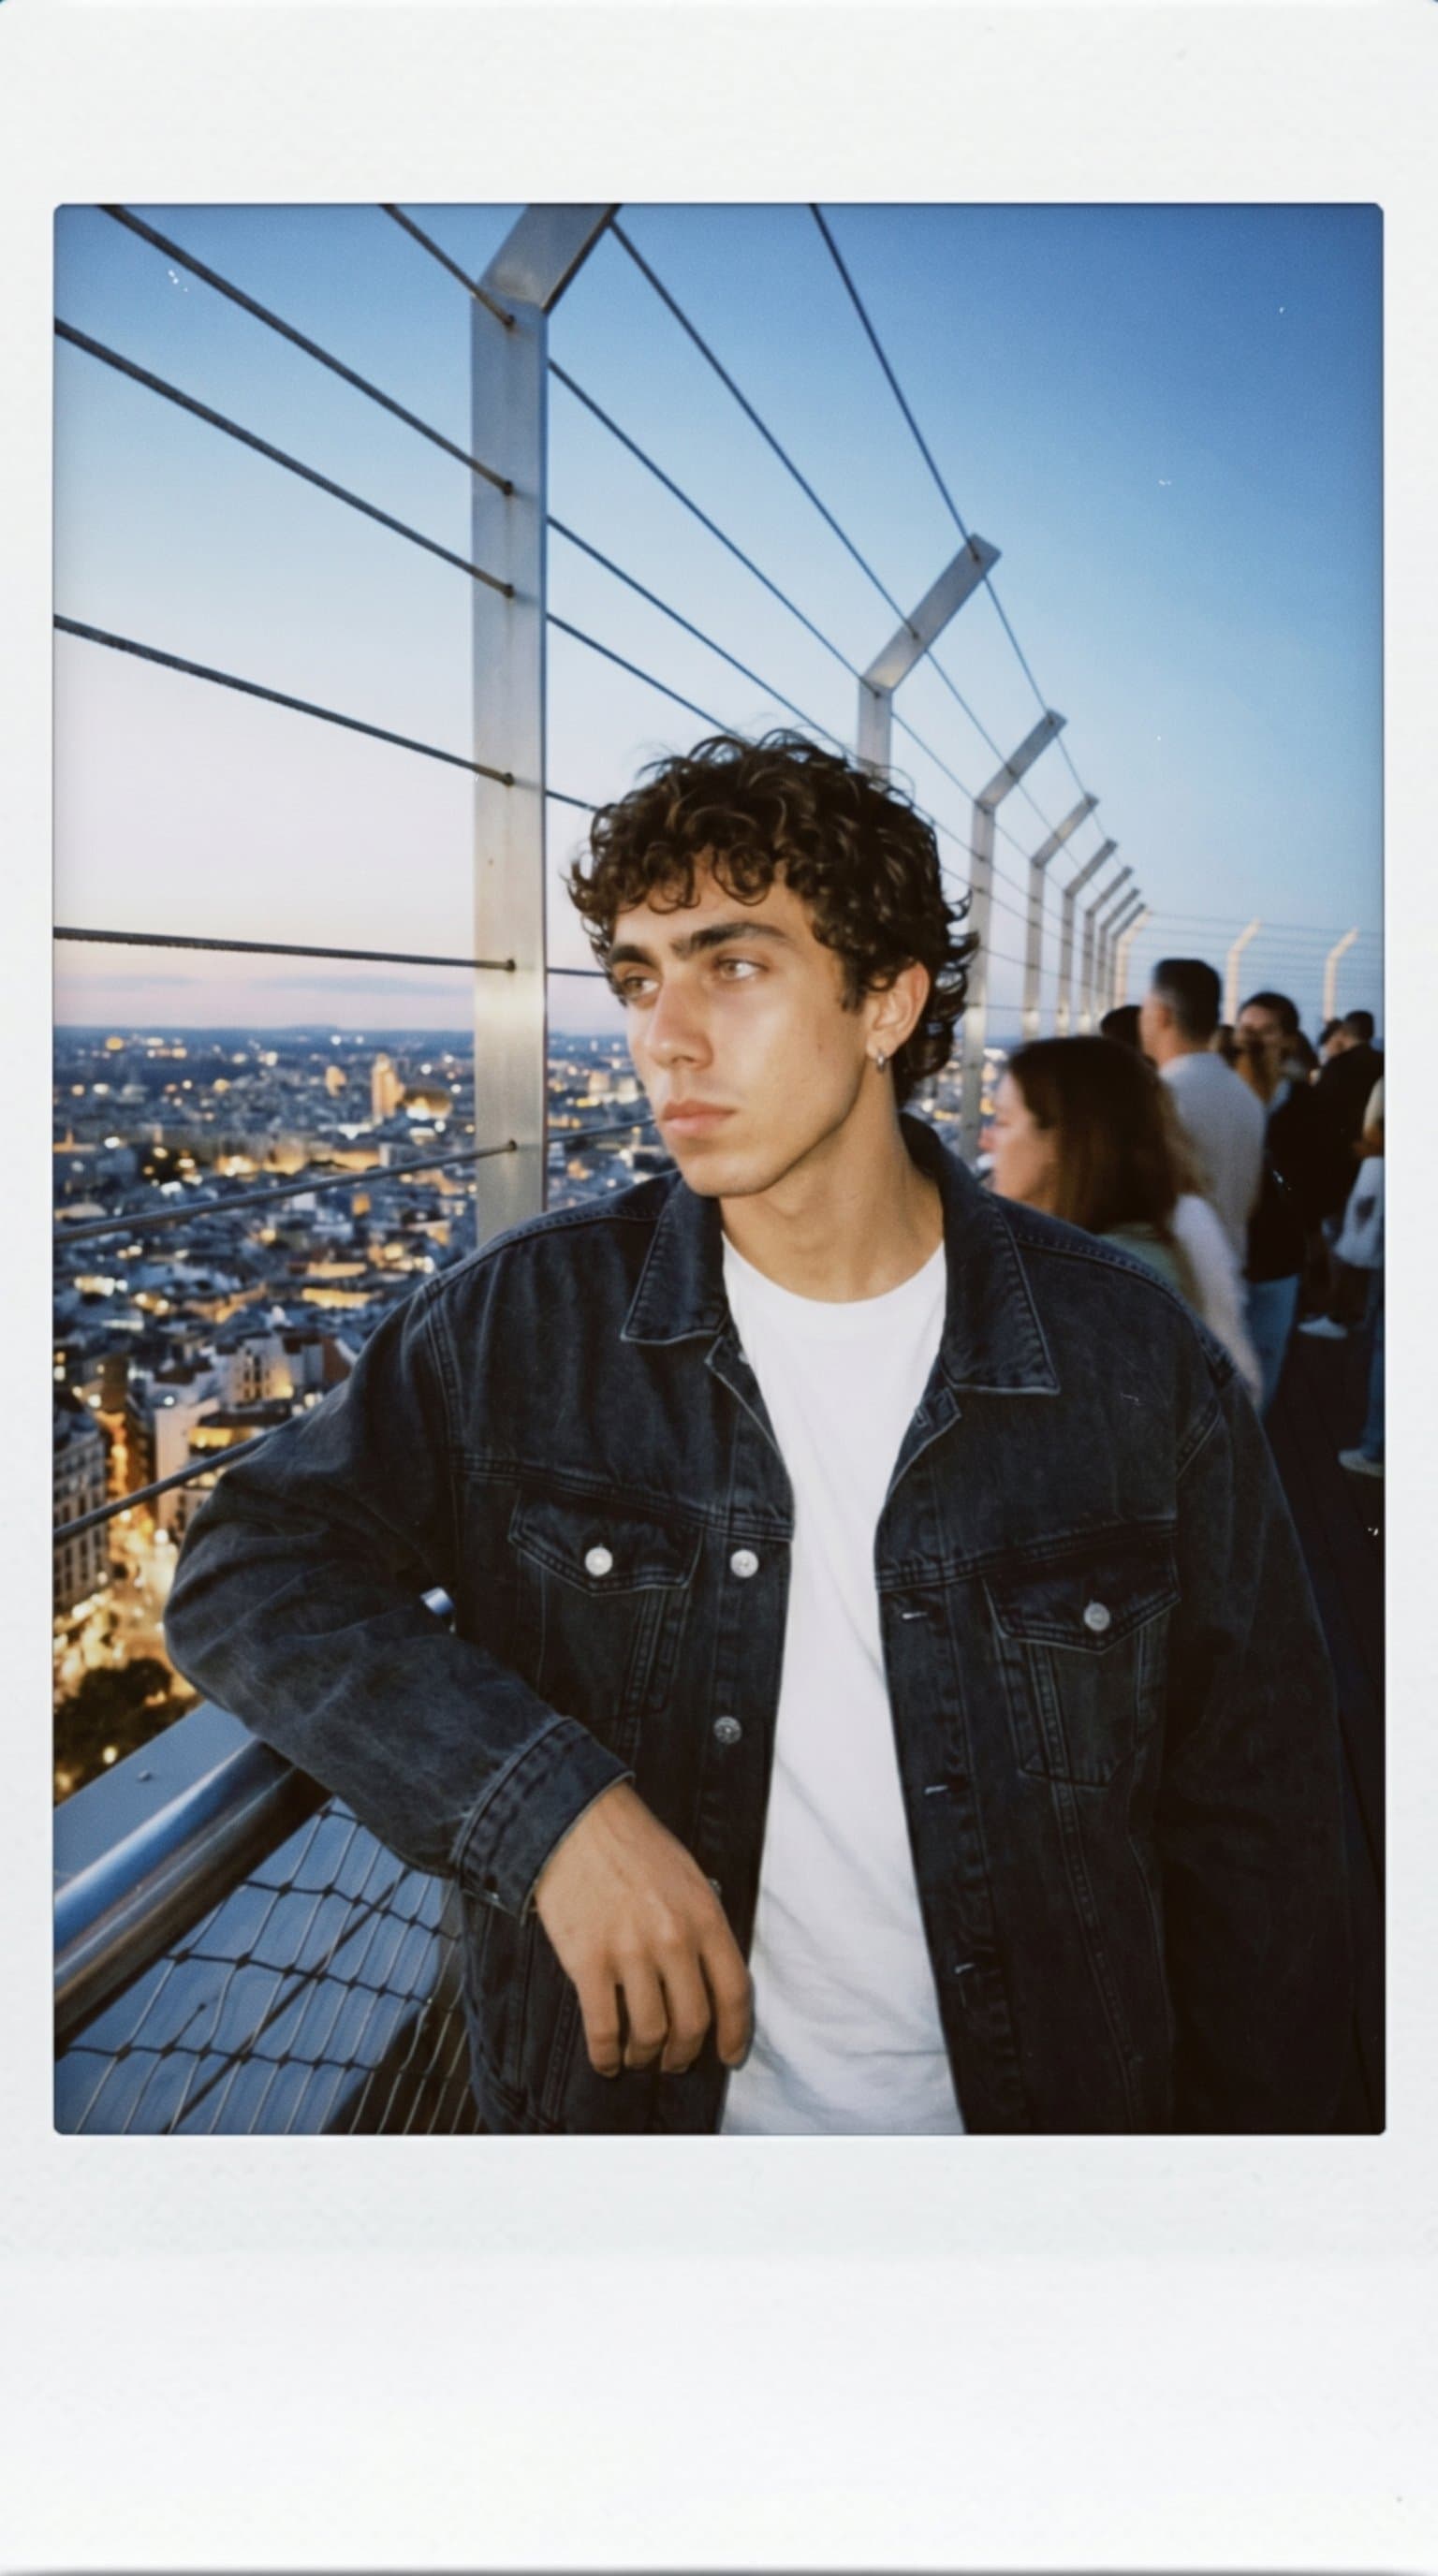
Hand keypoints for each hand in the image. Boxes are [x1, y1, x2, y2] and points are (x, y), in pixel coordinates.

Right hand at [532, 1782, 751, 2077]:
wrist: (576, 1821)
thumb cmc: (634, 1845)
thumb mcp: (688, 1876)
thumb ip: (702, 1924)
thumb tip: (707, 1975)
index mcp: (705, 1916)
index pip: (733, 1992)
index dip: (735, 2033)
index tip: (729, 2055)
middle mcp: (673, 1940)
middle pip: (692, 2022)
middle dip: (685, 2053)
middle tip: (675, 2061)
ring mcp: (630, 1953)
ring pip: (650, 2032)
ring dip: (646, 2055)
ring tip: (639, 2057)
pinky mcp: (588, 1963)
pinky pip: (603, 2028)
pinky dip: (606, 2055)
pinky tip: (606, 2061)